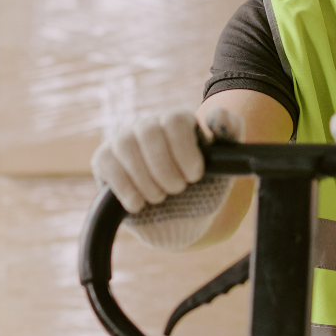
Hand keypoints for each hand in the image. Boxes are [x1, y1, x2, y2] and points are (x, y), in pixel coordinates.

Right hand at [91, 107, 244, 212]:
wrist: (178, 220)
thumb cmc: (203, 188)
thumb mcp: (224, 164)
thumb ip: (230, 134)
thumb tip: (218, 115)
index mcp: (177, 121)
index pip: (174, 121)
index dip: (184, 151)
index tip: (195, 176)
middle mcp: (148, 125)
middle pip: (148, 131)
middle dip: (164, 168)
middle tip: (177, 189)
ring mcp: (124, 140)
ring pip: (125, 144)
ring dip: (145, 179)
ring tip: (159, 197)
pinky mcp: (105, 159)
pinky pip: (106, 162)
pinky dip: (125, 187)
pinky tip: (139, 204)